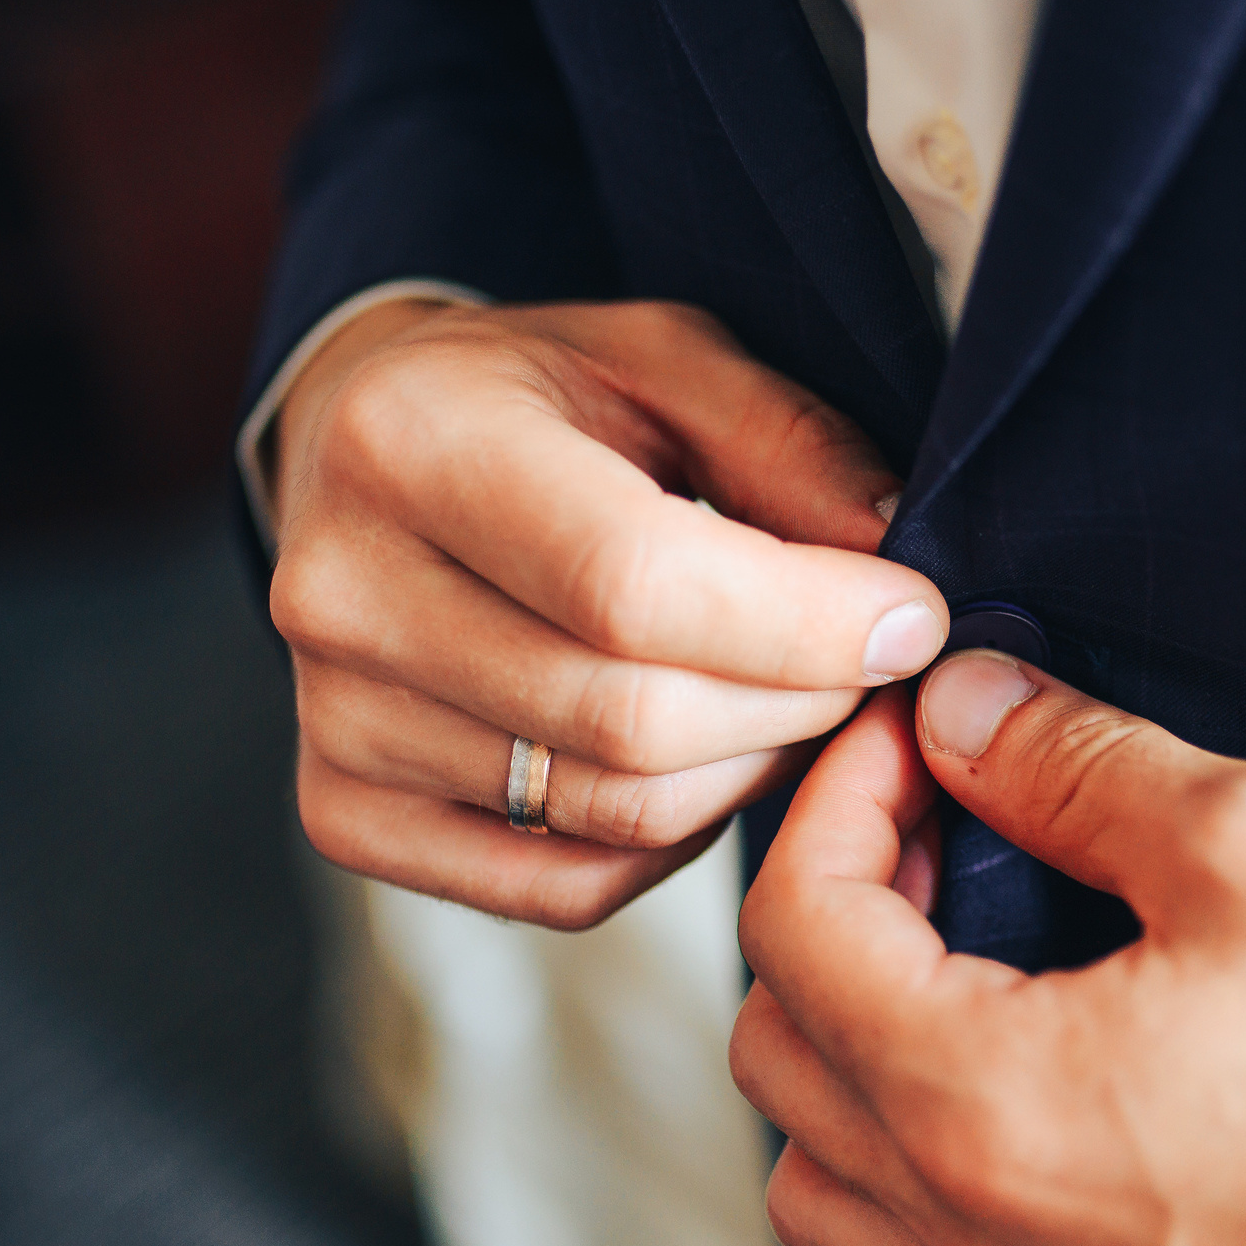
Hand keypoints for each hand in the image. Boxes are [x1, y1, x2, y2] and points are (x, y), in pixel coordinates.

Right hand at [268, 295, 945, 927]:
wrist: (364, 450)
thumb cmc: (543, 397)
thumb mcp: (671, 359)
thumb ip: (790, 448)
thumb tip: (897, 585)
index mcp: (411, 441)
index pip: (631, 583)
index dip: (803, 623)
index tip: (912, 619)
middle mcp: (342, 591)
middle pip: (634, 719)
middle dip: (799, 703)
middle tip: (869, 663)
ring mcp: (333, 719)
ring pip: (616, 814)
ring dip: (750, 771)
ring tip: (791, 700)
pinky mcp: (344, 812)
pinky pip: (564, 887)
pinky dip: (671, 846)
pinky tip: (701, 762)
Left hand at [730, 656, 1245, 1245]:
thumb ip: (1071, 764)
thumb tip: (964, 712)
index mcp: (973, 1102)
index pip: (793, 924)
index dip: (837, 794)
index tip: (916, 728)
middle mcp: (969, 1231)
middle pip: (780, 1050)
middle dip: (832, 906)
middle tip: (944, 821)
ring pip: (828, 1181)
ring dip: (852, 1048)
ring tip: (966, 953)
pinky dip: (918, 1166)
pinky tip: (1027, 1080)